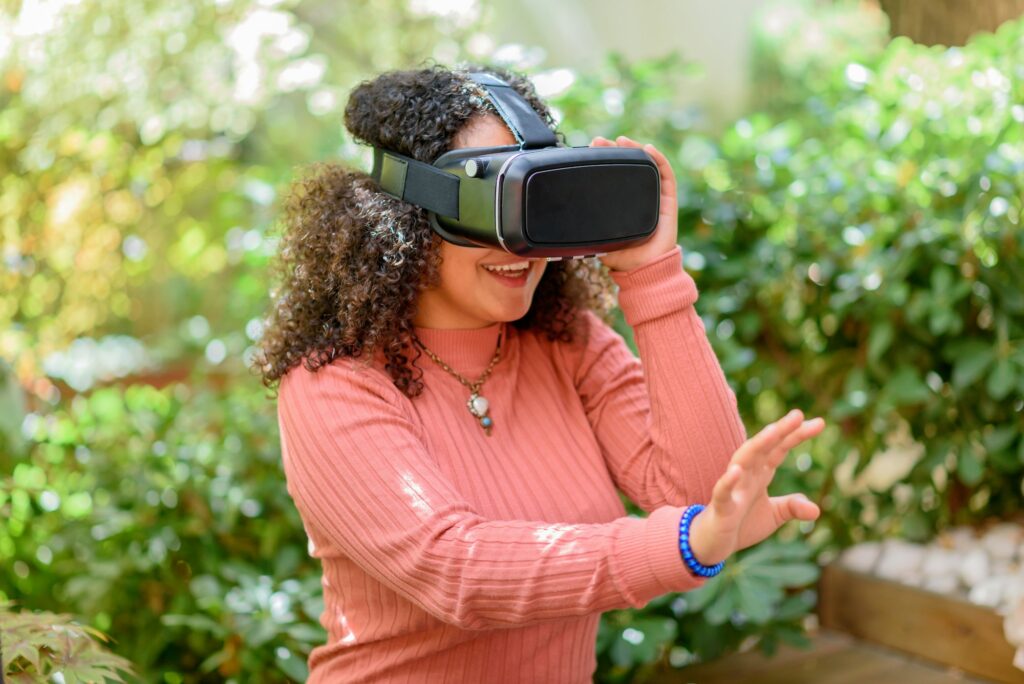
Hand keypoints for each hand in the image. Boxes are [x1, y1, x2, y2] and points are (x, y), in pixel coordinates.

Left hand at [589, 135, 678, 271]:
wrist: (644, 271)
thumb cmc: (623, 259)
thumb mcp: (598, 240)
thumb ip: (585, 230)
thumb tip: (562, 223)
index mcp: (622, 203)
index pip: (613, 175)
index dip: (603, 160)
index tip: (590, 149)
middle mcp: (638, 197)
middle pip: (629, 165)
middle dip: (615, 150)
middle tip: (600, 142)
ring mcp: (654, 197)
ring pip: (647, 165)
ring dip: (636, 149)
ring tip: (622, 140)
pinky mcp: (668, 202)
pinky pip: (666, 176)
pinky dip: (659, 160)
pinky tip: (648, 149)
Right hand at [687, 410, 825, 566]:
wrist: (712, 544)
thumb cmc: (741, 524)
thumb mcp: (773, 516)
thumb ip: (792, 507)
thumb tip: (816, 510)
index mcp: (760, 474)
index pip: (779, 449)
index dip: (797, 435)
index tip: (820, 423)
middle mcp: (746, 475)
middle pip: (764, 447)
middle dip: (780, 431)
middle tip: (799, 414)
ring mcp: (733, 489)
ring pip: (743, 460)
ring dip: (757, 445)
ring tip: (773, 431)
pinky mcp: (720, 507)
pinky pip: (722, 491)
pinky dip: (728, 481)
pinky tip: (736, 471)